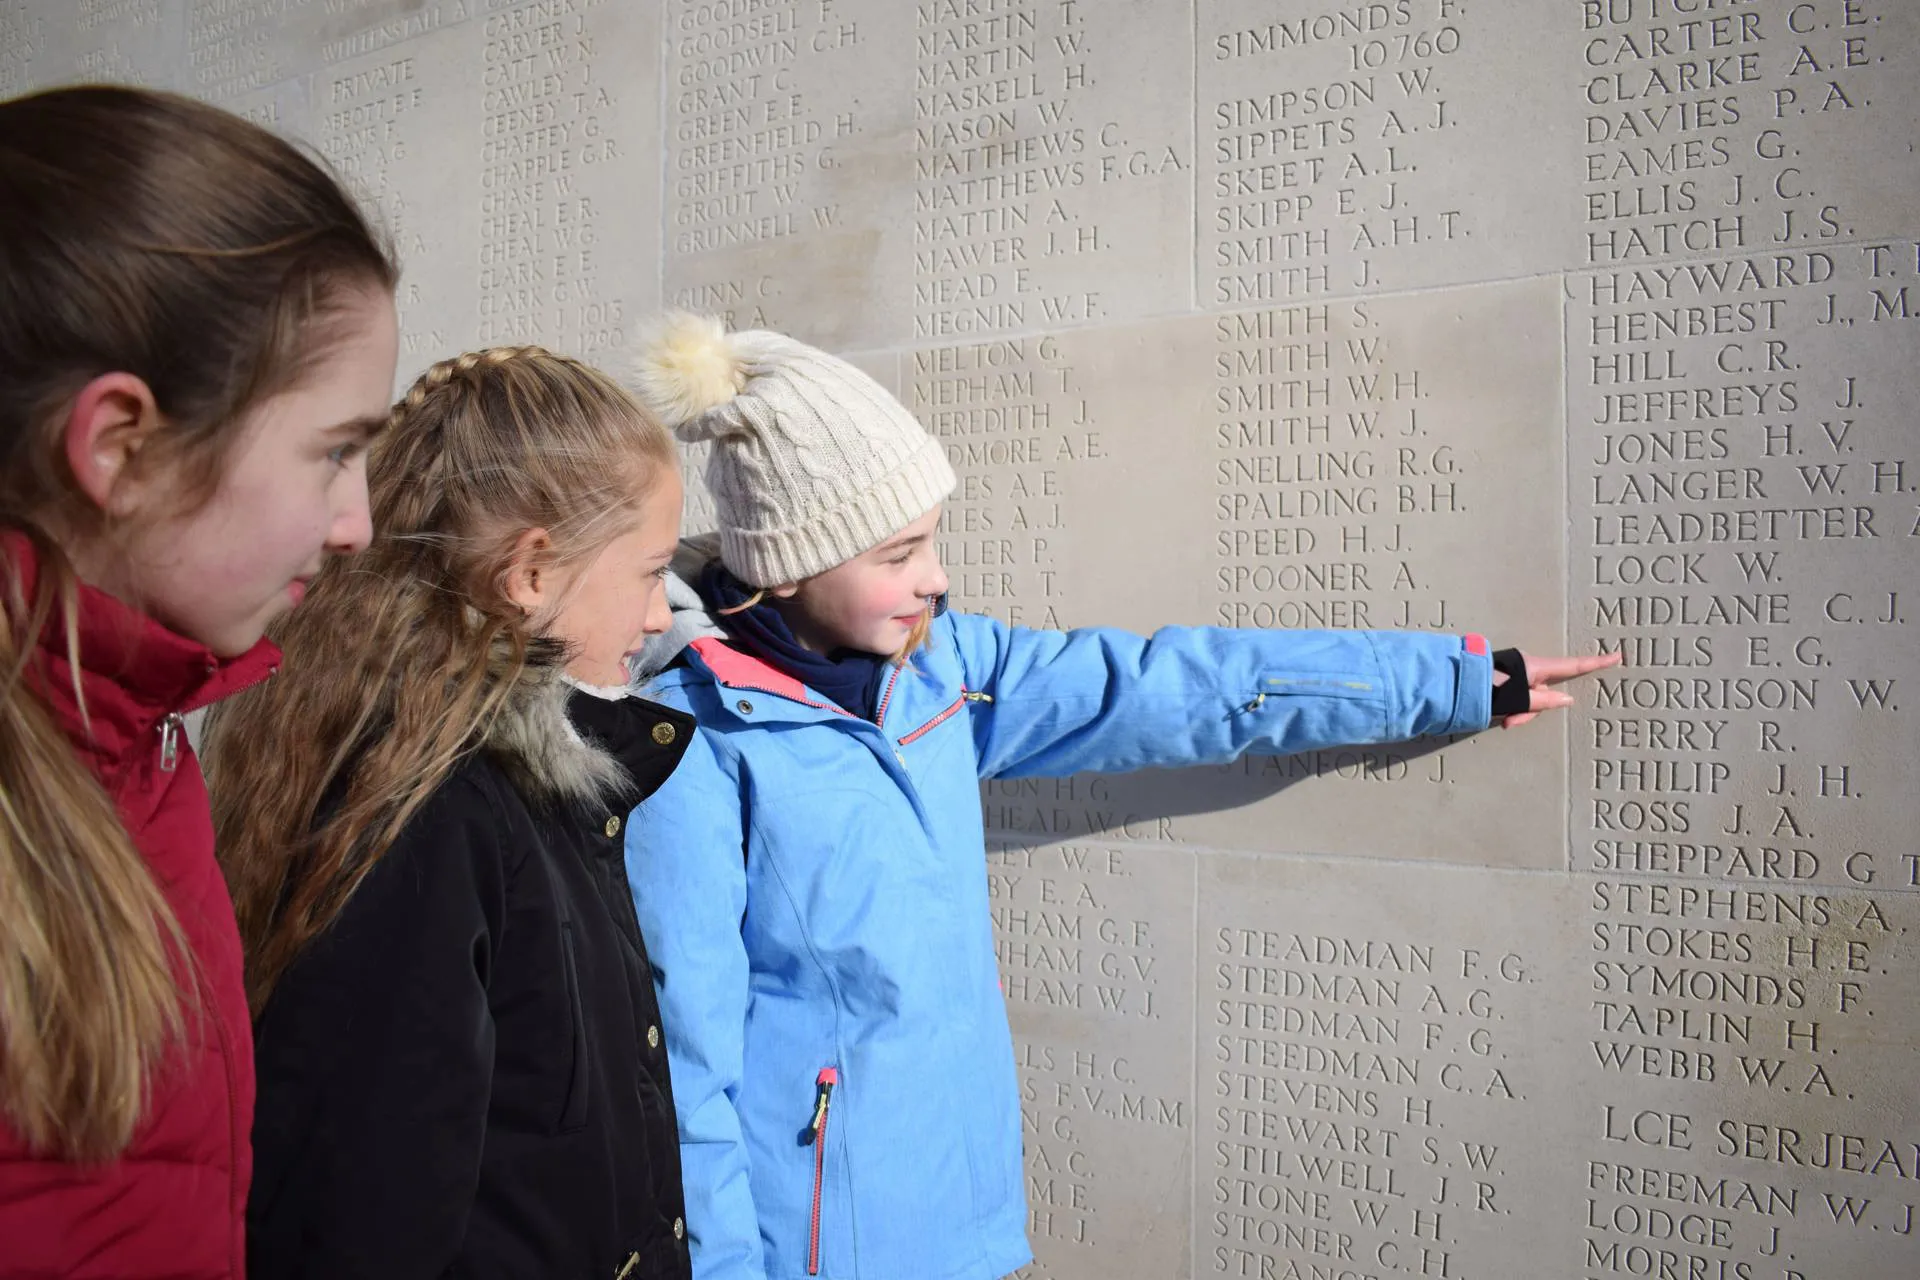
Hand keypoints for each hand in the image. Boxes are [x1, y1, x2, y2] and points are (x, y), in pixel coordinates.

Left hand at [1494, 650, 1621, 727]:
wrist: (1456, 681)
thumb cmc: (1487, 689)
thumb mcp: (1519, 699)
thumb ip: (1544, 700)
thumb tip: (1566, 698)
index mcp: (1534, 667)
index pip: (1572, 666)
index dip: (1596, 663)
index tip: (1617, 655)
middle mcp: (1527, 666)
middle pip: (1544, 691)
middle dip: (1531, 709)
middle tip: (1513, 720)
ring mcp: (1515, 671)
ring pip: (1528, 697)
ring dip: (1518, 711)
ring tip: (1502, 718)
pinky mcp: (1504, 676)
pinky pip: (1516, 694)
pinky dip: (1510, 707)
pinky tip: (1498, 713)